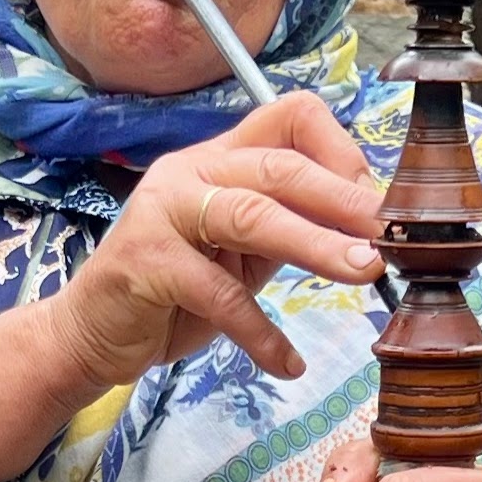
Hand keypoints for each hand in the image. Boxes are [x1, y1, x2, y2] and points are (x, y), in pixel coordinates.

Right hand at [47, 92, 385, 392]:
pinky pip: (219, 295)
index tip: (376, 203)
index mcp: (220, 159)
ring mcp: (163, 213)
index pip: (290, 118)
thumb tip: (370, 231)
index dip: (341, 152)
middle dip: (344, 200)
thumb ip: (291, 230)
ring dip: (316, 245)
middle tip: (391, 236)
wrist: (90, 332)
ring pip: (253, 216)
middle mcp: (190, 172)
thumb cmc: (172, 293)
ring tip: (364, 273)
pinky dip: (260, 334)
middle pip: (280, 167)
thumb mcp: (242, 254)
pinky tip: (287, 363)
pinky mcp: (147, 264)